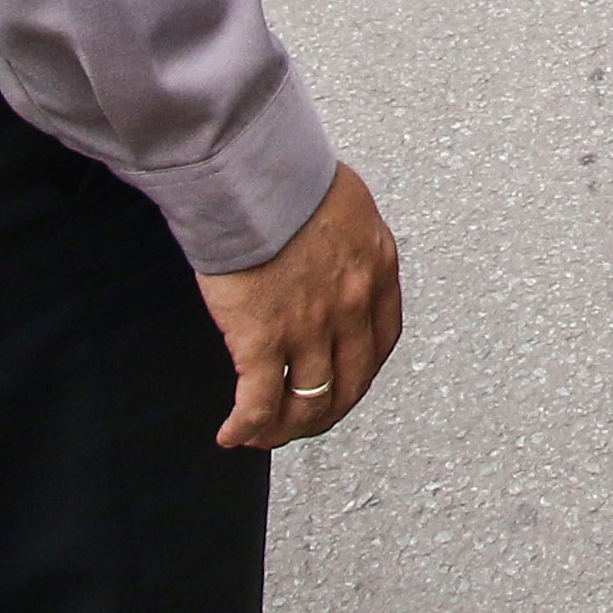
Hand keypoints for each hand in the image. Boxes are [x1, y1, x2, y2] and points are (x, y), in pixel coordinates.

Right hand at [198, 161, 403, 449]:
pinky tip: (232, 435)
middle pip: (350, 384)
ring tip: (263, 436)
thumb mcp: (347, 208)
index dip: (360, 373)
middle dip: (327, 412)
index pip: (381, 342)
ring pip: (309, 403)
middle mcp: (353, 307)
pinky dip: (247, 427)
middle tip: (304, 422)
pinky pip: (260, 403)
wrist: (257, 177)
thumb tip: (335, 252)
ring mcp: (311, 328)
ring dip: (286, 429)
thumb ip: (348, 242)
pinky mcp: (263, 340)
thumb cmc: (291, 178)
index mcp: (377, 271)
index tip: (342, 383)